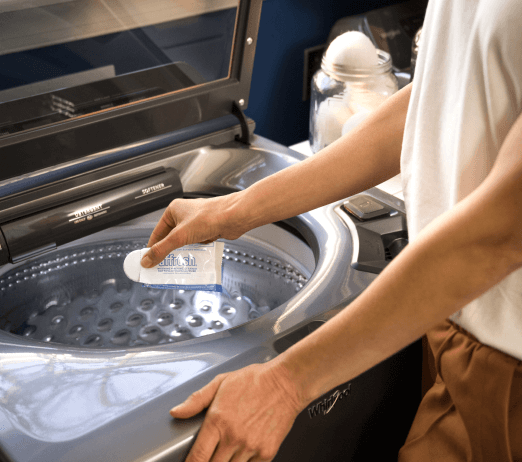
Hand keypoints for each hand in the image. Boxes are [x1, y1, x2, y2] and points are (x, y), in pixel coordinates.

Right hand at [141, 194, 247, 267]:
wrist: (234, 217)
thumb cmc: (210, 216)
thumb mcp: (180, 236)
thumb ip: (162, 249)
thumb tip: (147, 260)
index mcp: (174, 211)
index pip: (157, 232)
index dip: (152, 248)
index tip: (148, 261)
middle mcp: (184, 216)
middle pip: (171, 239)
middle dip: (168, 253)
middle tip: (162, 267)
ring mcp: (197, 224)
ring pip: (184, 243)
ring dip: (183, 253)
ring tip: (178, 266)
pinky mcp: (207, 231)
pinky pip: (196, 245)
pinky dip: (195, 252)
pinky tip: (194, 260)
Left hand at [170, 362, 304, 461]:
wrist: (286, 383)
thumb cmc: (255, 380)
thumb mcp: (221, 383)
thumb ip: (196, 400)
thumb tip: (177, 412)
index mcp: (218, 420)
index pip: (197, 457)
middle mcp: (233, 437)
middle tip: (211, 455)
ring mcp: (250, 447)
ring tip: (227, 454)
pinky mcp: (266, 452)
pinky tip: (242, 455)